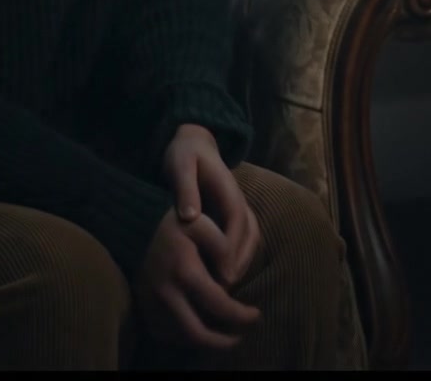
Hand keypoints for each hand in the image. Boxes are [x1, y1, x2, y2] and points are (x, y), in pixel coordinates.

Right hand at [133, 205, 260, 349]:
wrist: (136, 225)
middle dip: (222, 342)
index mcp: (184, 272)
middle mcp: (165, 294)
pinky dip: (185, 337)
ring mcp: (151, 304)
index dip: (241, 316)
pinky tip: (199, 327)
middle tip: (240, 337)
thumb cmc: (176, 223)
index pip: (220, 306)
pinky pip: (166, 334)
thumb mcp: (202, 223)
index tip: (256, 315)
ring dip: (204, 342)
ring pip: (181, 338)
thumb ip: (223, 247)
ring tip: (222, 335)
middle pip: (197, 334)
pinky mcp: (143, 309)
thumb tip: (231, 279)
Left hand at [161, 124, 260, 287]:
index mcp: (227, 188)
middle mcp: (238, 199)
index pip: (237, 222)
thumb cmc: (184, 154)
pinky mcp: (233, 213)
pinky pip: (245, 238)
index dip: (233, 250)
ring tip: (224, 286)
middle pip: (249, 235)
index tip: (223, 275)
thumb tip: (189, 218)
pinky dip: (239, 256)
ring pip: (251, 239)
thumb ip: (185, 189)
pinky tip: (223, 273)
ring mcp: (239, 206)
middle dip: (238, 264)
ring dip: (241, 263)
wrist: (194, 140)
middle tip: (222, 290)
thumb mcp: (180, 165)